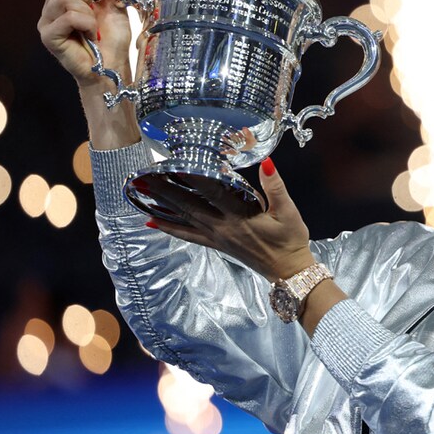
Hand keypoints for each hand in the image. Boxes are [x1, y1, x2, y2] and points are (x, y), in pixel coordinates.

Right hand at [36, 0, 131, 87]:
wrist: (114, 64)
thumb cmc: (113, 37)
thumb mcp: (117, 1)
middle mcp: (50, 5)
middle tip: (94, 13)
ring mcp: (47, 21)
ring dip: (87, 11)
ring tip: (92, 27)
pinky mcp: (49, 36)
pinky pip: (68, 17)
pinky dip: (86, 24)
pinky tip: (90, 35)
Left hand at [143, 159, 316, 280]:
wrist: (288, 270)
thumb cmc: (290, 239)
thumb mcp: (288, 211)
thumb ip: (275, 186)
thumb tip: (265, 163)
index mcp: (240, 216)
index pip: (213, 193)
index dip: (194, 178)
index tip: (176, 165)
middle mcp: (223, 227)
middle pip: (189, 206)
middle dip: (166, 190)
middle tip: (145, 177)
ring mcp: (217, 237)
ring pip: (185, 219)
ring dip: (163, 205)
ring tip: (143, 192)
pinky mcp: (216, 245)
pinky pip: (188, 235)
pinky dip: (170, 228)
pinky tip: (153, 222)